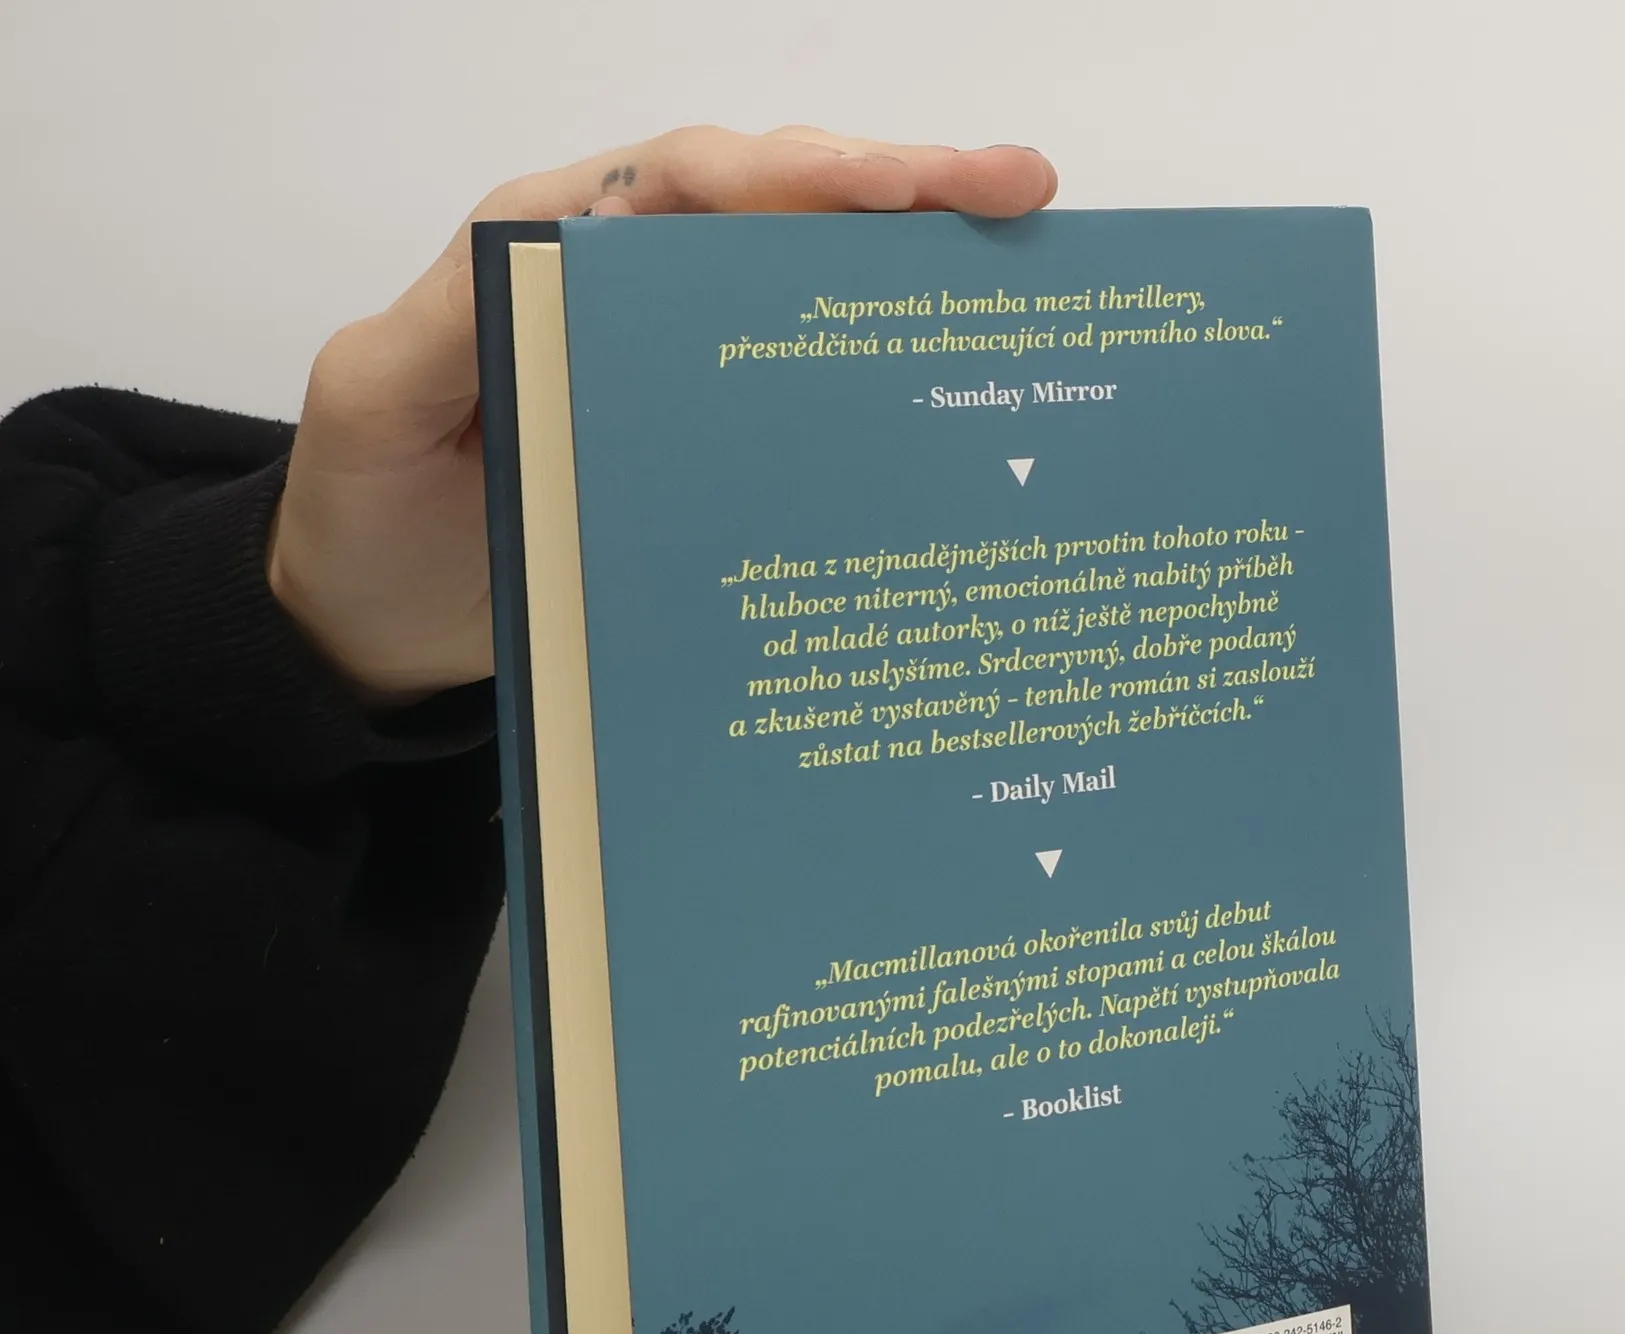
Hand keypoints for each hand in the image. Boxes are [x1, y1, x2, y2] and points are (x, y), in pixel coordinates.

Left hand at [268, 127, 1058, 703]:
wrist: (370, 631)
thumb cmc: (366, 519)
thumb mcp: (378, 410)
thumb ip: (447, 327)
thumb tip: (560, 256)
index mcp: (550, 254)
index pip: (687, 180)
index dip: (796, 173)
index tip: (901, 190)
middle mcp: (624, 286)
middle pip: (772, 207)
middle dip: (898, 187)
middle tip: (1018, 193)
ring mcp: (669, 362)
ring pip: (801, 281)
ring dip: (910, 261)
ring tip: (1020, 249)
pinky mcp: (695, 436)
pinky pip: (795, 379)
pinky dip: (874, 360)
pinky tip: (951, 371)